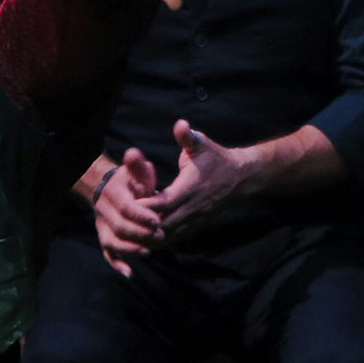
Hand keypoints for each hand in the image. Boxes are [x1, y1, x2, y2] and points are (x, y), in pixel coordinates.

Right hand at [90, 148, 162, 277]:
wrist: (108, 188)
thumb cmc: (129, 179)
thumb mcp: (135, 170)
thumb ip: (137, 165)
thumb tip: (134, 153)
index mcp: (113, 194)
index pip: (125, 207)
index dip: (140, 214)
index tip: (157, 220)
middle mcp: (104, 211)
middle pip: (119, 227)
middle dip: (139, 233)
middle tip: (159, 236)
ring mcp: (103, 226)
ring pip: (112, 241)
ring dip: (129, 249)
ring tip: (148, 252)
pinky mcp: (105, 236)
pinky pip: (107, 252)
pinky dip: (116, 263)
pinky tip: (129, 273)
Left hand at [139, 121, 249, 243]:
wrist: (240, 177)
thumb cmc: (216, 158)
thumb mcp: (202, 144)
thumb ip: (188, 137)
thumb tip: (180, 124)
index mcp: (190, 188)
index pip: (164, 203)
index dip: (145, 204)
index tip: (129, 201)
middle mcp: (192, 208)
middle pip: (163, 225)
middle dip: (143, 224)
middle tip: (123, 219)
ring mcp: (195, 219)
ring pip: (169, 236)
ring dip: (150, 235)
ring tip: (131, 229)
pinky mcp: (196, 226)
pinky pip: (176, 238)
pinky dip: (160, 238)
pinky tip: (146, 234)